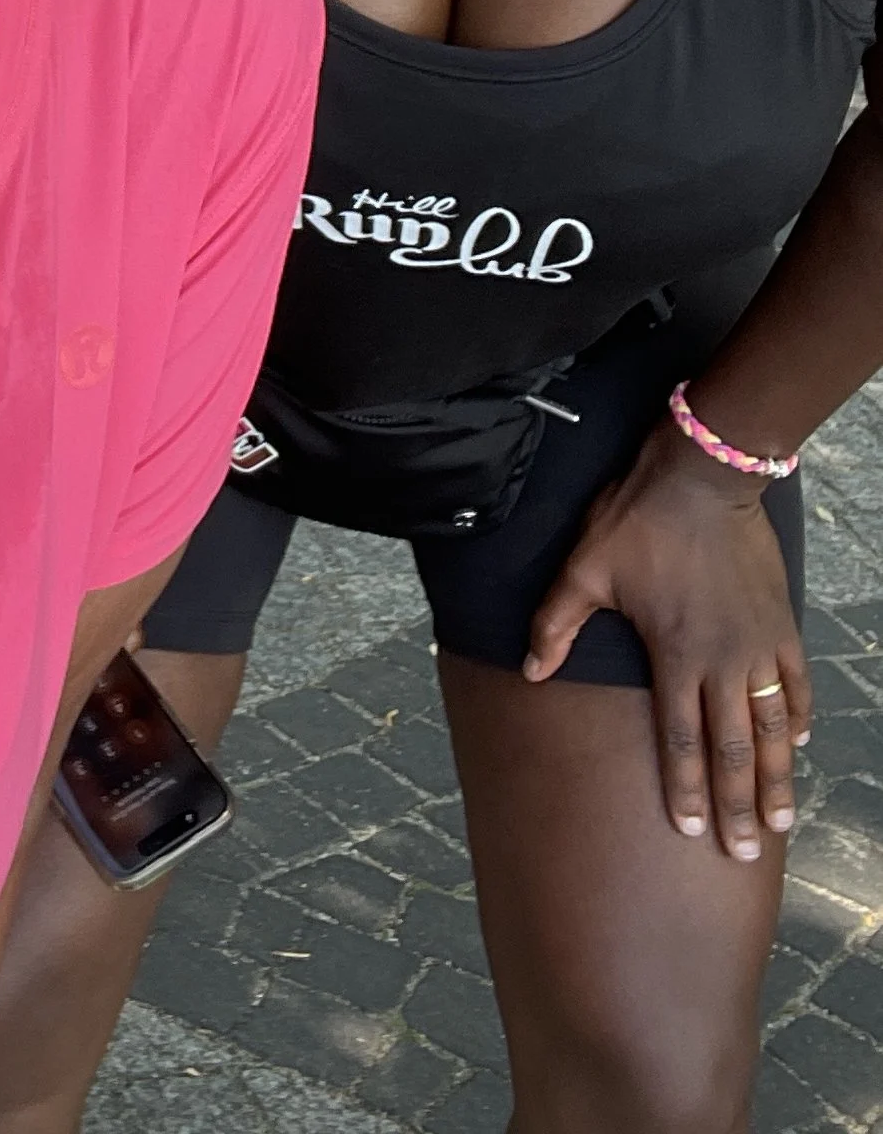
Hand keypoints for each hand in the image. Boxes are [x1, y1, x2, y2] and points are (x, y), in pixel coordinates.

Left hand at [525, 418, 808, 860]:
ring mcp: (757, 646)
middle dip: (737, 806)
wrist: (702, 477)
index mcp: (674, 656)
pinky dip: (800, 717)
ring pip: (773, 728)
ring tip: (781, 822)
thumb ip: (556, 623)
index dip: (685, 790)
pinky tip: (802, 744)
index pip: (681, 742)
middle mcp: (721, 662)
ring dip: (777, 777)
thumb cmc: (637, 521)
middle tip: (744, 853)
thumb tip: (528, 672)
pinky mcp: (781, 624)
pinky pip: (796, 683)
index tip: (690, 832)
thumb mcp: (585, 568)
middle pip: (733, 750)